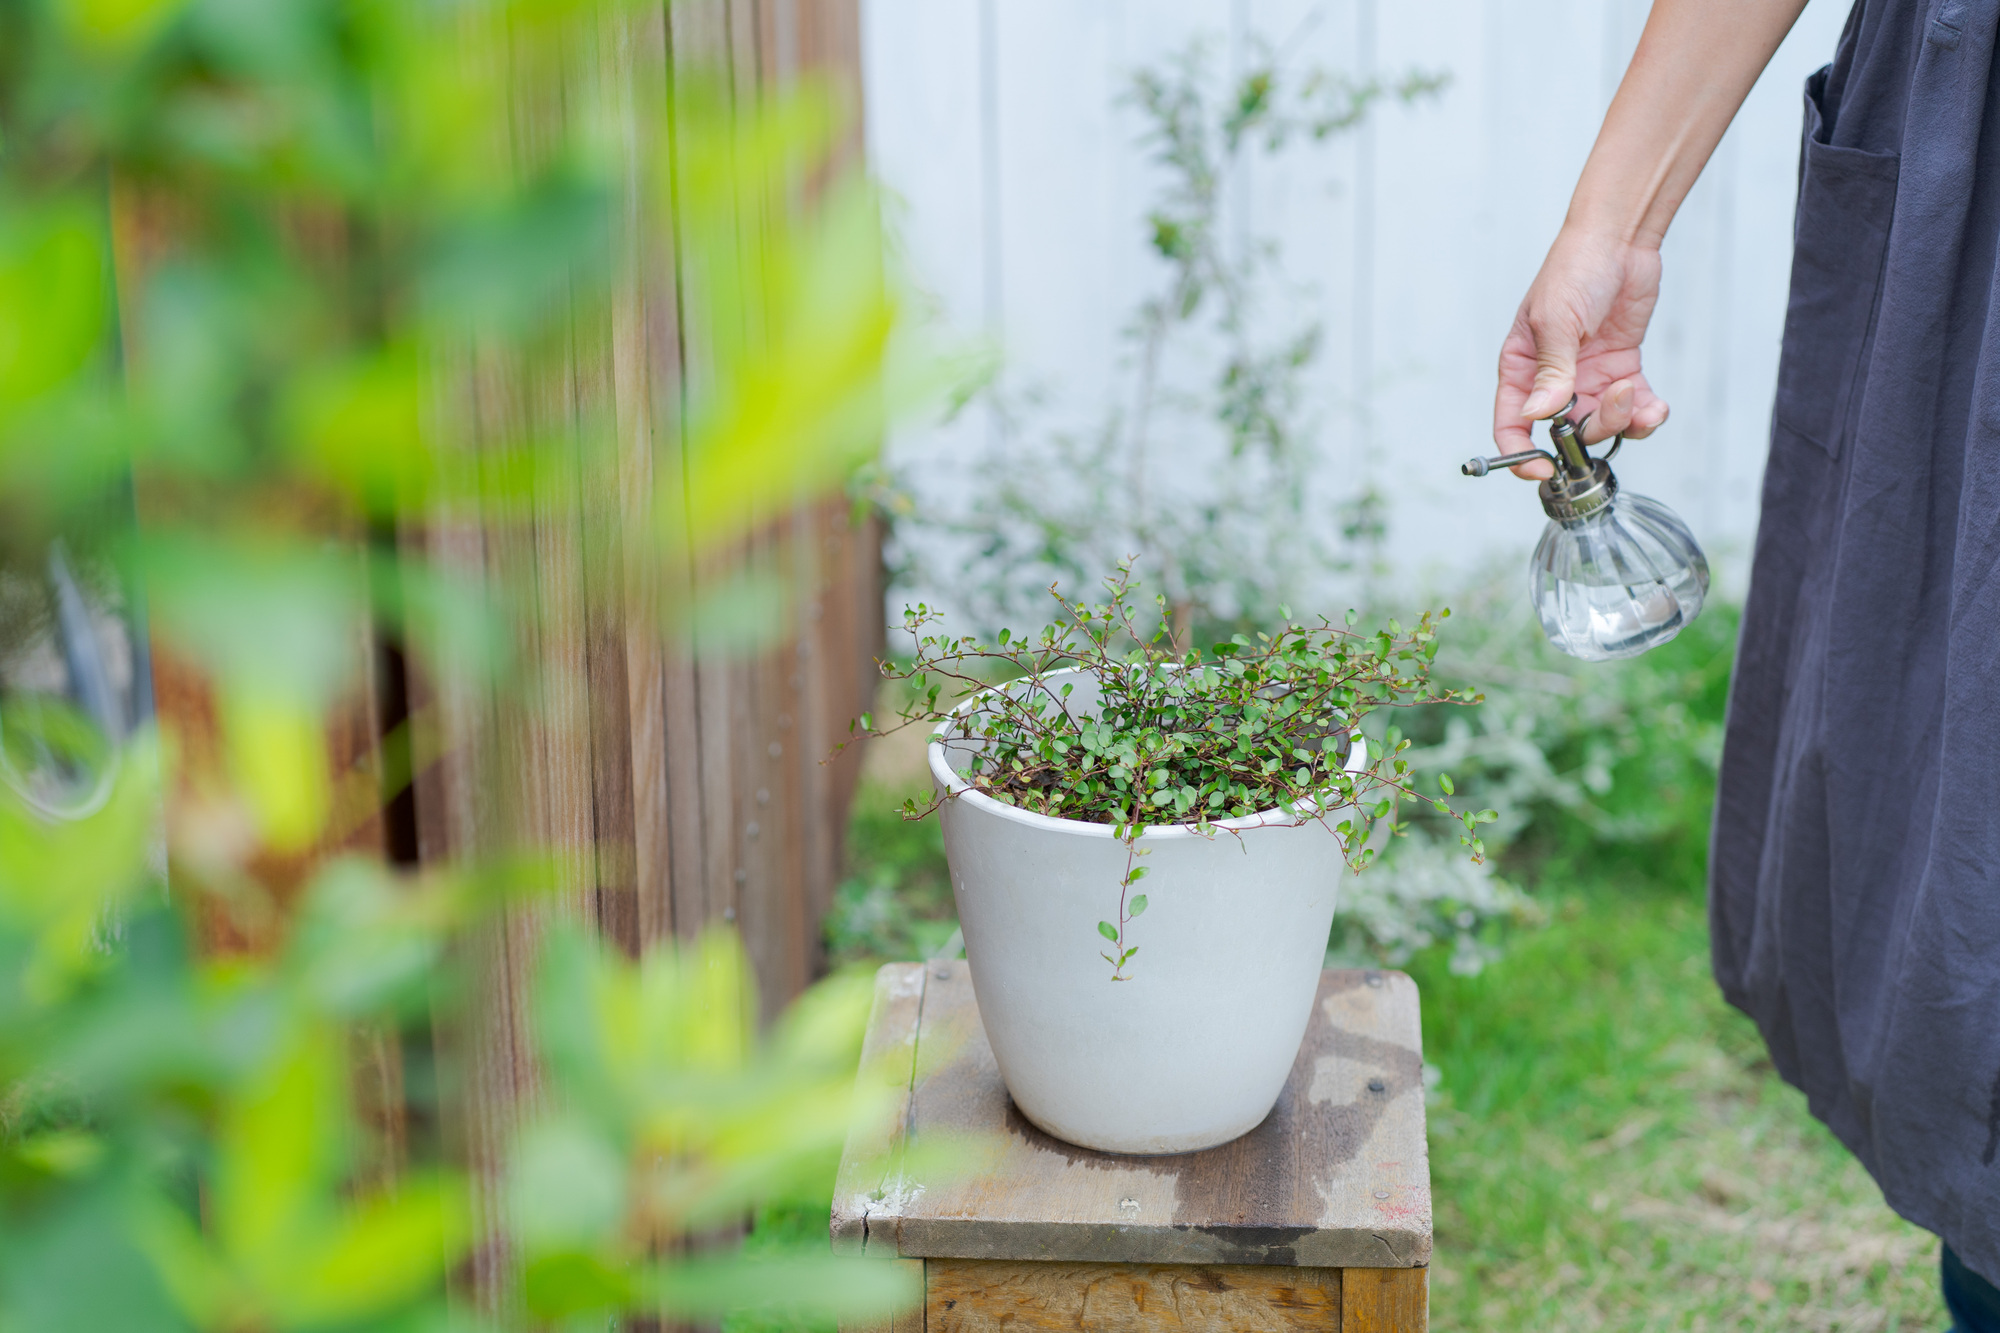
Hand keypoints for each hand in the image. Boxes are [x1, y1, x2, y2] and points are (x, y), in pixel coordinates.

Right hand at [1494, 226, 1669, 478]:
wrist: (1620, 240)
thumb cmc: (1574, 268)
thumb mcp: (1555, 320)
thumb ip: (1551, 371)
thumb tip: (1539, 415)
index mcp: (1522, 368)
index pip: (1512, 423)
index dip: (1522, 453)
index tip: (1542, 469)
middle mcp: (1552, 379)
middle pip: (1564, 432)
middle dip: (1592, 429)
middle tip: (1614, 402)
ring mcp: (1588, 377)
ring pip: (1602, 424)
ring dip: (1622, 420)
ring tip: (1635, 393)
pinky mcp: (1620, 370)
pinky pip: (1632, 408)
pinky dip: (1646, 415)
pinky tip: (1656, 406)